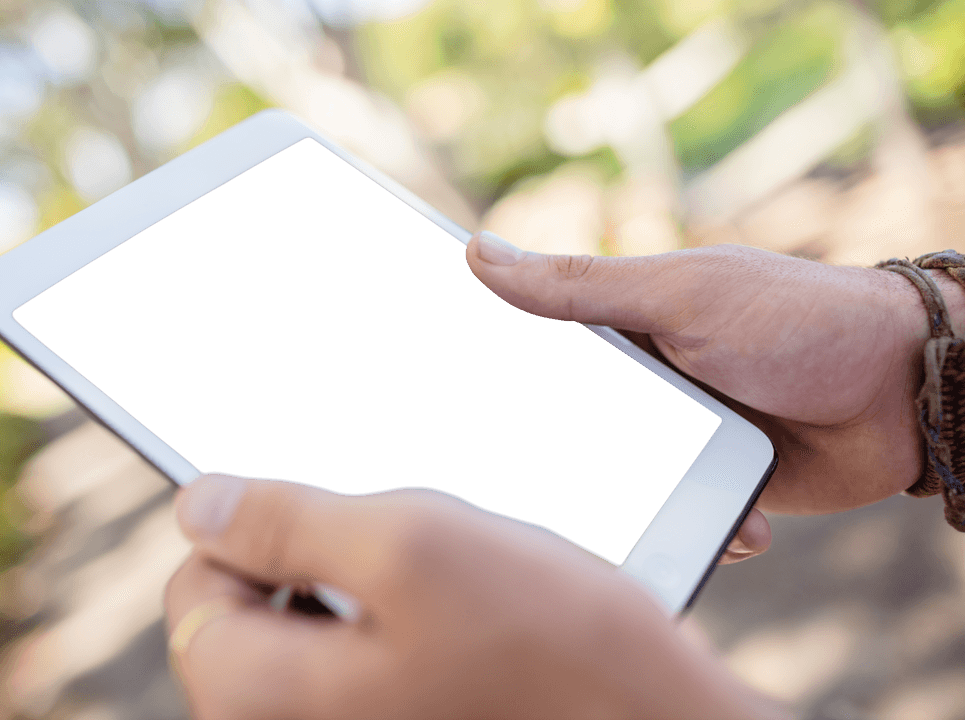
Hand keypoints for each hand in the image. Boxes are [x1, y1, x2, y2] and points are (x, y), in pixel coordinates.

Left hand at [164, 472, 782, 719]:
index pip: (194, 586)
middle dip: (311, 556)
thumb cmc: (549, 644)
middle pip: (250, 612)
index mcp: (261, 697)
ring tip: (442, 577)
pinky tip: (460, 608)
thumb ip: (283, 519)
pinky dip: (392, 620)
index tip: (327, 504)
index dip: (247, 523)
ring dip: (361, 585)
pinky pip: (360, 661)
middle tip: (403, 542)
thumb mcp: (409, 544)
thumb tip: (197, 505)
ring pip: (311, 632)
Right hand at [466, 234, 964, 560]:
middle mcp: (639, 382)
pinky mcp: (709, 485)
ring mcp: (673, 436)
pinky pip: (670, 515)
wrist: (904, 392)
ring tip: (601, 520)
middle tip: (497, 472)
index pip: (531, 344)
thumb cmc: (795, 318)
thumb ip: (582, 286)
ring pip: (611, 477)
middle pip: (561, 421)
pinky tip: (707, 526)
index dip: (485, 361)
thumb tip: (478, 250)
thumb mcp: (680, 294)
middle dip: (541, 448)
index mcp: (621, 327)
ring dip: (614, 498)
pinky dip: (680, 527)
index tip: (430, 381)